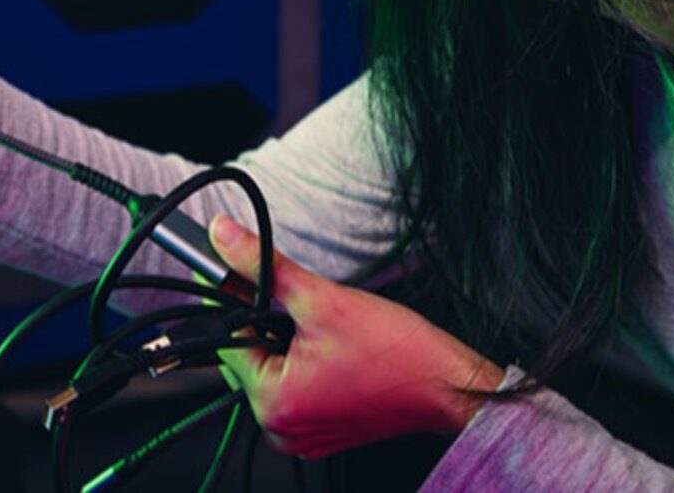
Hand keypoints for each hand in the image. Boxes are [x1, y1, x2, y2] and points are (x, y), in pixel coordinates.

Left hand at [208, 215, 503, 457]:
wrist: (449, 385)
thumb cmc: (397, 352)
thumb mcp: (322, 298)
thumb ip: (263, 266)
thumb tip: (224, 238)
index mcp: (274, 404)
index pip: (227, 341)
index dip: (231, 300)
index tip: (234, 273)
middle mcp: (281, 430)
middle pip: (247, 359)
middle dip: (262, 324)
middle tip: (295, 302)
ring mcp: (302, 435)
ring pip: (271, 372)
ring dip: (283, 342)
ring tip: (320, 328)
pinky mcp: (322, 431)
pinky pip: (295, 388)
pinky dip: (302, 363)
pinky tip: (330, 348)